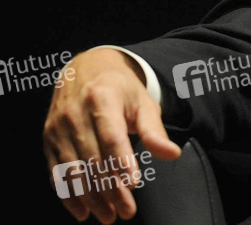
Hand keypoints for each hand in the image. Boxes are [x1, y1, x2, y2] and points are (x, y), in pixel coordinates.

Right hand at [43, 48, 180, 222]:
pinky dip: (69, 195)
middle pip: (93, 159)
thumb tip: (172, 154)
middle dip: (110, 189)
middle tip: (126, 210)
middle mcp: (75, 114)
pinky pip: (56, 173)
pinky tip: (82, 211)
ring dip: (91, 198)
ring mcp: (58, 128)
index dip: (121, 161)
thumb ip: (155, 130)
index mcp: (102, 98)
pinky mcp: (49, 140)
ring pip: (73, 170)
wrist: (86, 70)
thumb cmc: (120, 89)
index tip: (133, 184)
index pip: (111, 136)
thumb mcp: (142, 102)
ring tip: (109, 215)